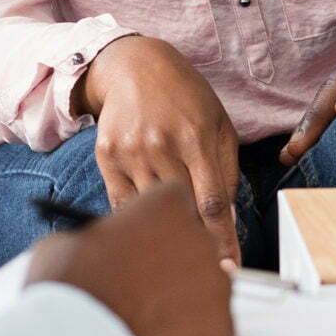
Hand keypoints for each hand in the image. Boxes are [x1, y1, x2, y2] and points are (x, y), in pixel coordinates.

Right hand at [28, 181, 234, 335]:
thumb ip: (96, 237)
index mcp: (165, 206)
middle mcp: (199, 239)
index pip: (174, 201)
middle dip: (172, 262)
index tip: (143, 239)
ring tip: (145, 321)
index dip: (155, 224)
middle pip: (194, 244)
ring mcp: (215, 287)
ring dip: (181, 301)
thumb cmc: (69, 291)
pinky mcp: (222, 333)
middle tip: (145, 285)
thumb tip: (96, 244)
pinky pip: (210, 330)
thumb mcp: (68, 245)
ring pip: (205, 288)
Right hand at [78, 35, 243, 266]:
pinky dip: (138, 218)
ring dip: (166, 230)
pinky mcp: (107, 157)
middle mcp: (161, 146)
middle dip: (195, 239)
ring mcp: (130, 152)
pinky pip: (123, 203)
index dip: (221, 241)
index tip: (228, 268)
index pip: (211, 203)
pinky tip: (149, 222)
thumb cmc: (186, 97)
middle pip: (180, 211)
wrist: (136, 67)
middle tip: (204, 261)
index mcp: (195, 138)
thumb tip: (226, 219)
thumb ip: (226, 172)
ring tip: (177, 241)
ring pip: (150, 211)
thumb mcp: (218, 125)